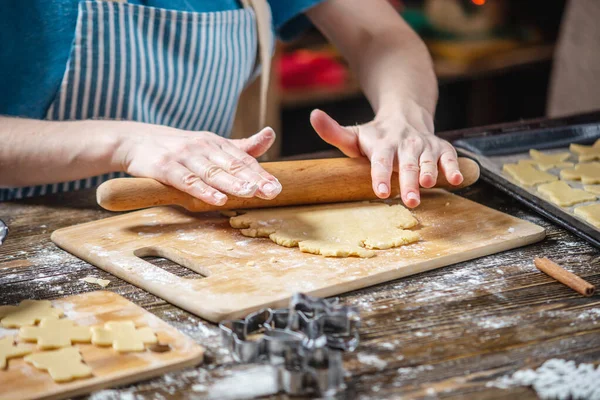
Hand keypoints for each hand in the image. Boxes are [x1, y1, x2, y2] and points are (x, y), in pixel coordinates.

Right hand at [115, 124, 281, 205]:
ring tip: (250, 193)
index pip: (242, 159)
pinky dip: (203, 190)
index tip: (276, 187)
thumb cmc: (178, 147)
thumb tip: (270, 134)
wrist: (134, 140)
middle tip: (272, 191)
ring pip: (212, 172)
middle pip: (231, 165)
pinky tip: (217, 199)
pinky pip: (187, 180)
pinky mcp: (165, 167)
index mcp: (216, 142)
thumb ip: (241, 146)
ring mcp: (184, 156)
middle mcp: (203, 147)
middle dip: (253, 178)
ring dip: (232, 183)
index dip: (260, 173)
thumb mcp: (210, 144)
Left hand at [310, 105, 462, 207]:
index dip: (380, 176)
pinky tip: (456, 180)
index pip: (380, 160)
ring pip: (428, 159)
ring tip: (428, 185)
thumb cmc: (375, 136)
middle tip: (409, 201)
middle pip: (406, 163)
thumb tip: (313, 115)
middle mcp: (404, 142)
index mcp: (382, 142)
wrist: (405, 115)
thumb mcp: (354, 134)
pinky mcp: (441, 147)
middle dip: (408, 182)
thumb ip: (333, 132)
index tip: (380, 193)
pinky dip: (453, 167)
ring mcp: (424, 144)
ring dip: (430, 172)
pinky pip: (449, 156)